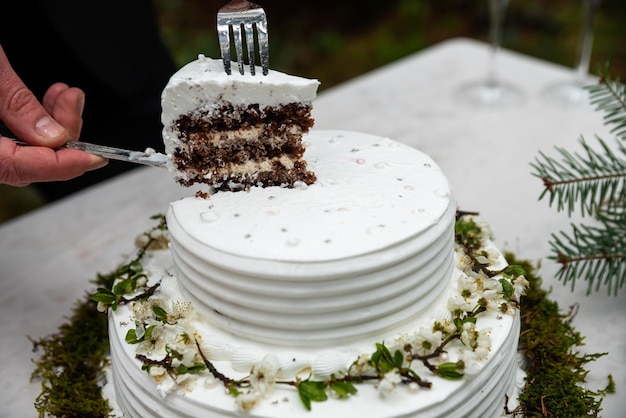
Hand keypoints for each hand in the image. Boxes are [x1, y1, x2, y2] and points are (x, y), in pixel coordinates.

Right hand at [0, 45, 106, 186]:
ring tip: (65, 95)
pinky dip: (31, 118)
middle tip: (74, 106)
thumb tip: (53, 137)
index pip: (16, 168)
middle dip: (59, 137)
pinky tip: (49, 97)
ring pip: (15, 148)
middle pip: (20, 162)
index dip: (59, 166)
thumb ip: (17, 105)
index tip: (94, 158)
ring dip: (50, 124)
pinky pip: (5, 133)